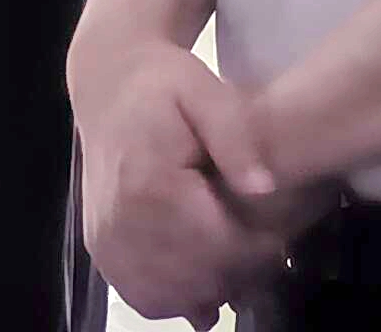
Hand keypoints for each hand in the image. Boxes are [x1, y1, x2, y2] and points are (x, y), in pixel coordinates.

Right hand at [76, 34, 310, 321]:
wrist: (109, 84)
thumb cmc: (165, 84)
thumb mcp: (208, 92)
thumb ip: (237, 138)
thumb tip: (266, 188)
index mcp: (150, 184)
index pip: (218, 246)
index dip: (258, 249)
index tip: (280, 233)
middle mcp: (121, 222)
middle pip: (196, 278)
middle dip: (236, 272)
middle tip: (260, 245)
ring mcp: (106, 243)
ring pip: (170, 296)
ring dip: (206, 287)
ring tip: (230, 254)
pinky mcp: (100, 253)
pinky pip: (143, 296)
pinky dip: (175, 293)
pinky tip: (197, 268)